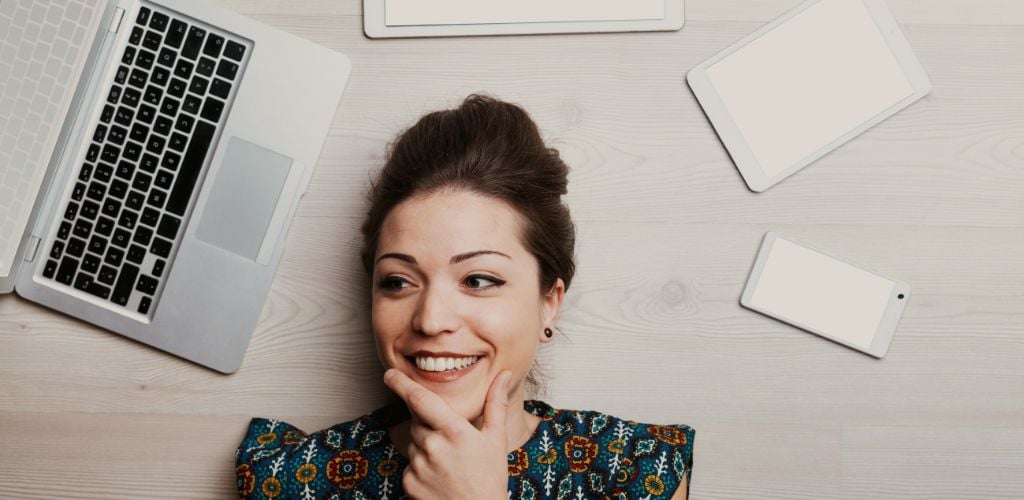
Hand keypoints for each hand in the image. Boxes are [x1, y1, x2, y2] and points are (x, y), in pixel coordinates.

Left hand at [383, 368, 510, 499]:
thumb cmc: (490, 478)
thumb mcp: (496, 439)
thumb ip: (496, 404)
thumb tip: (504, 375)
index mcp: (454, 430)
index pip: (420, 399)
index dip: (401, 383)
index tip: (390, 374)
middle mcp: (433, 445)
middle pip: (417, 423)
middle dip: (429, 426)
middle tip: (451, 444)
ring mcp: (418, 466)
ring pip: (413, 444)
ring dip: (425, 448)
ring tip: (448, 465)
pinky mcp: (409, 483)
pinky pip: (409, 466)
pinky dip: (420, 468)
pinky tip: (439, 478)